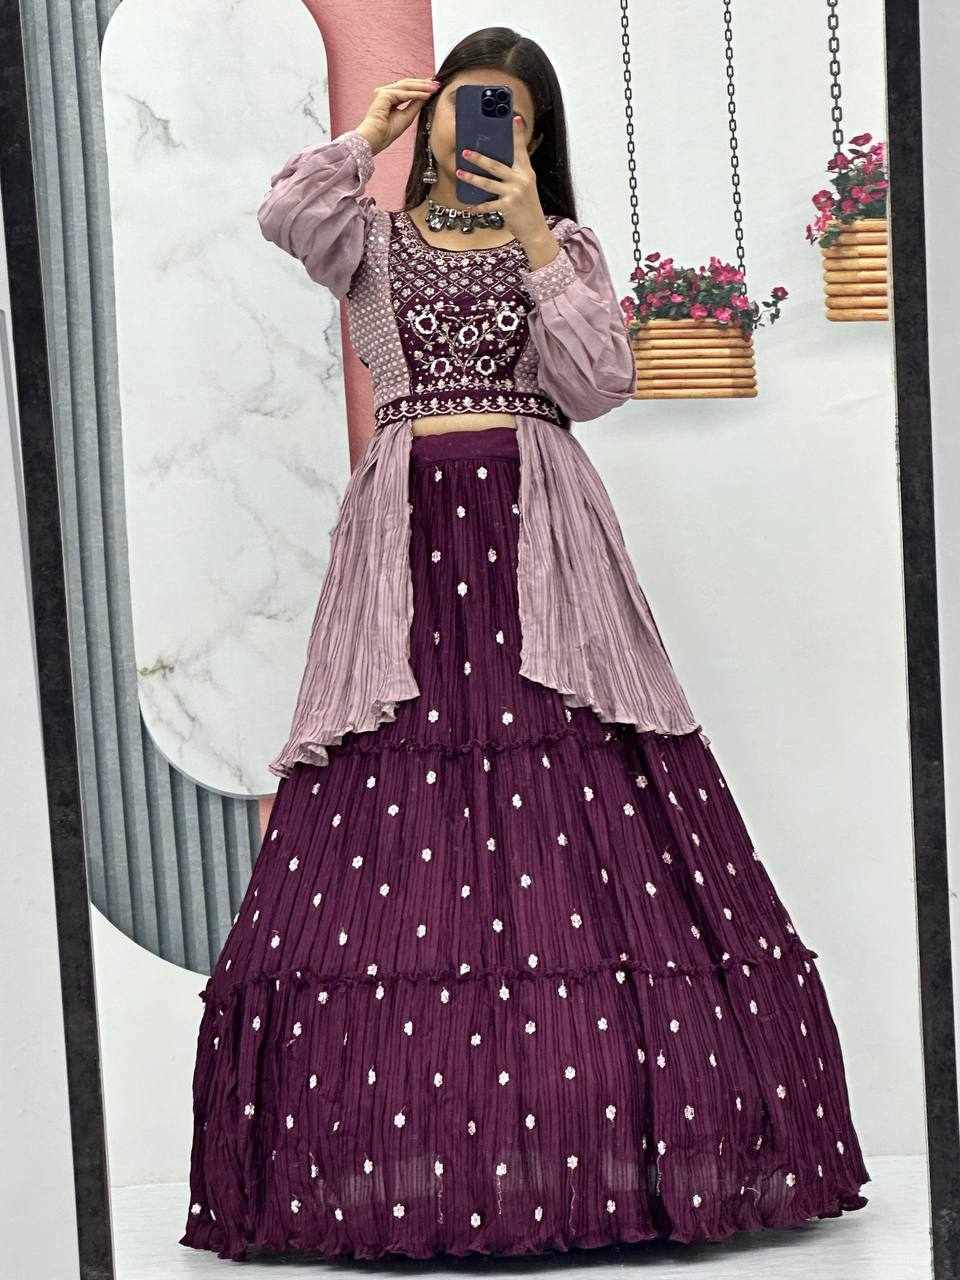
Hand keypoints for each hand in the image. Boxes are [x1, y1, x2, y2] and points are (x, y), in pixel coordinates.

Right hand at [356, 78, 439, 154]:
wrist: (377, 138)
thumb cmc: (388, 131)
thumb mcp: (407, 116)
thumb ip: (416, 104)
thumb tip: (427, 94)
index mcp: (390, 97)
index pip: (407, 88)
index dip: (420, 86)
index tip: (433, 86)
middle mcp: (386, 92)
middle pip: (407, 84)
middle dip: (423, 84)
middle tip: (437, 84)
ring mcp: (383, 92)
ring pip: (406, 86)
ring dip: (421, 86)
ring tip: (434, 88)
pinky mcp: (383, 94)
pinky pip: (403, 93)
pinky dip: (416, 94)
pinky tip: (426, 95)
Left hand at [455, 114, 551, 248]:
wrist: (535, 228)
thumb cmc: (527, 205)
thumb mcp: (526, 185)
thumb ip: (515, 173)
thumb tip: (497, 163)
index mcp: (526, 171)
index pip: (521, 149)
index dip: (518, 134)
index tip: (514, 118)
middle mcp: (521, 179)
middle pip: (496, 165)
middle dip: (479, 158)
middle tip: (465, 152)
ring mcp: (514, 193)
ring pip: (488, 183)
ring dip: (472, 178)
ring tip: (459, 173)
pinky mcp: (508, 207)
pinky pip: (488, 205)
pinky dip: (477, 207)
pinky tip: (468, 206)